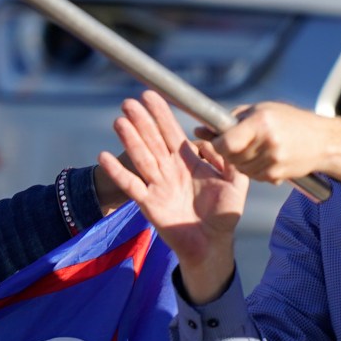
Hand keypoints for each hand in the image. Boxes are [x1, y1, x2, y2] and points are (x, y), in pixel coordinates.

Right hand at [99, 93, 247, 303]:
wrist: (213, 244)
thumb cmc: (225, 214)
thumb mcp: (236, 182)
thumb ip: (230, 158)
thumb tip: (215, 137)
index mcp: (188, 162)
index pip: (171, 132)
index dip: (161, 114)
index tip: (150, 95)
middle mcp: (170, 170)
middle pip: (152, 140)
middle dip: (141, 121)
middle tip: (128, 102)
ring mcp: (158, 186)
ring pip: (141, 157)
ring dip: (130, 140)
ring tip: (119, 122)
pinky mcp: (149, 203)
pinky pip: (131, 185)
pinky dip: (118, 172)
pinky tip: (104, 157)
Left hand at [203, 101, 340, 185]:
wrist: (322, 142)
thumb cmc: (289, 120)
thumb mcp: (261, 110)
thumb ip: (230, 120)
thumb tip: (200, 130)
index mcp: (261, 122)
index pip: (227, 142)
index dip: (218, 143)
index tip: (219, 139)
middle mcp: (267, 142)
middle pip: (231, 156)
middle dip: (229, 151)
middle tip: (238, 142)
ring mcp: (272, 161)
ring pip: (240, 168)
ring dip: (240, 160)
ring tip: (254, 147)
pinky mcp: (275, 176)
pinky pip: (252, 176)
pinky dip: (253, 168)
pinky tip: (264, 157)